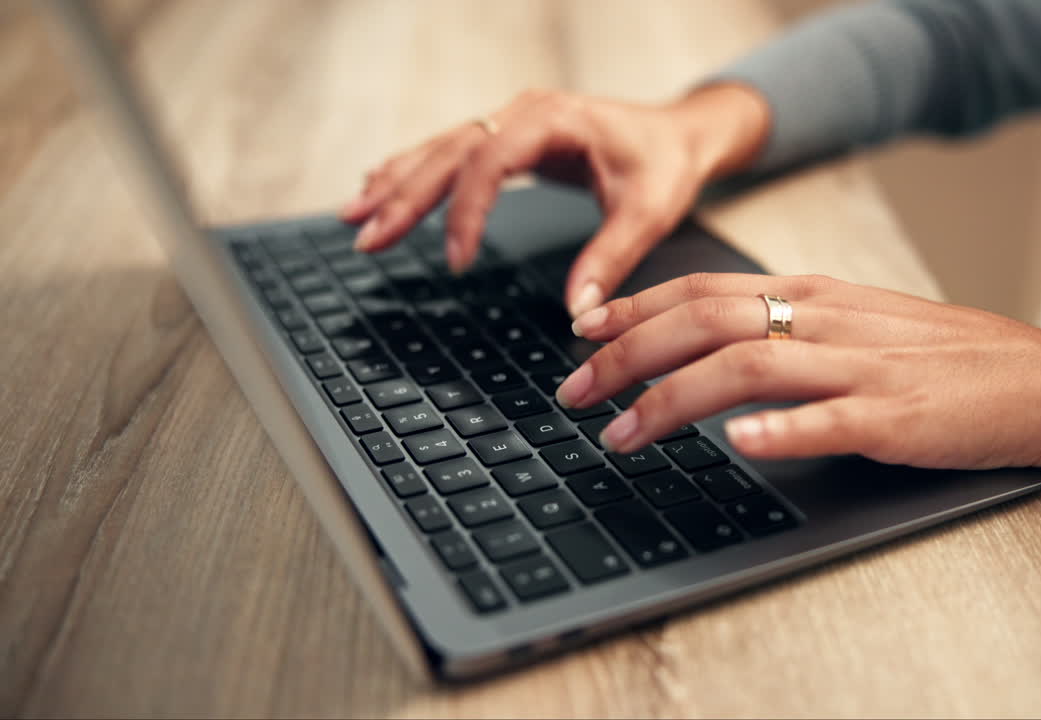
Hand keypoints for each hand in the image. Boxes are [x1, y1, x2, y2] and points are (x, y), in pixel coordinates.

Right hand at [341, 85, 769, 315]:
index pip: (492, 159)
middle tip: (367, 236)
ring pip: (441, 149)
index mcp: (556, 120)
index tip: (457, 260)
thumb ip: (611, 259)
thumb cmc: (665, 164)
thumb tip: (576, 311)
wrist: (679, 133)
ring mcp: (511, 120)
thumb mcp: (649, 213)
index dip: (468, 210)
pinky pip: (451, 152)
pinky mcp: (508, 136)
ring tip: (354, 217)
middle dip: (405, 196)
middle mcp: (524, 112)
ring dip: (396, 182)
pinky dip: (413, 172)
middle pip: (450, 151)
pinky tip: (379, 187)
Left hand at [557, 273, 1040, 523]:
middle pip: (706, 322)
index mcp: (814, 296)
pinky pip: (831, 420)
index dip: (635, 308)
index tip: (583, 331)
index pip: (704, 289)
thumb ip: (787, 326)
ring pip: (748, 367)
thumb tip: (707, 344)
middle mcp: (827, 322)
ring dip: (674, 400)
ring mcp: (861, 369)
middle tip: (573, 391)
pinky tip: (740, 442)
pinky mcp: (896, 418)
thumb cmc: (943, 358)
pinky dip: (780, 428)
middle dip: (627, 357)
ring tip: (623, 434)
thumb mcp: (856, 324)